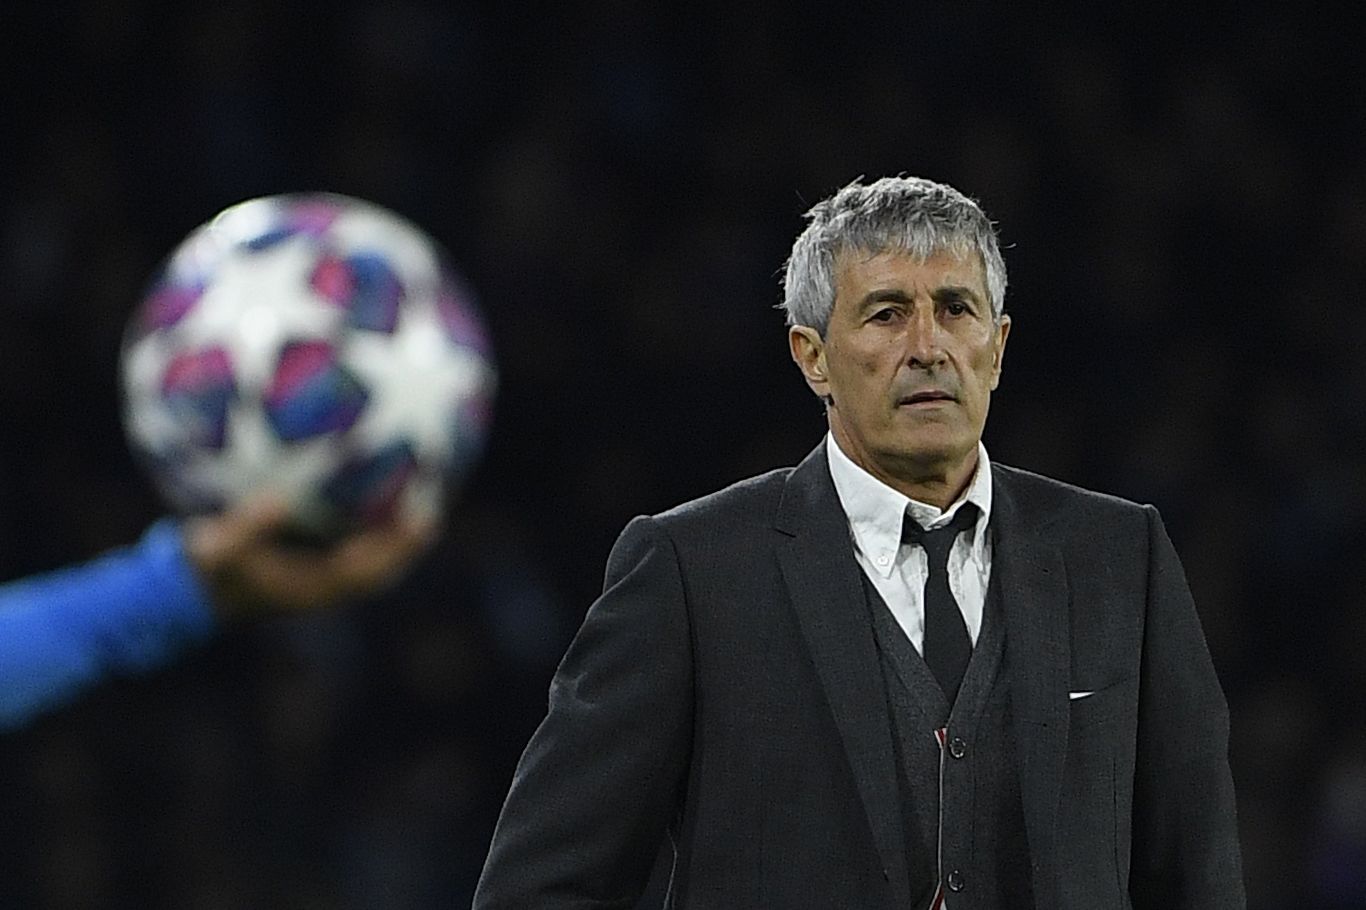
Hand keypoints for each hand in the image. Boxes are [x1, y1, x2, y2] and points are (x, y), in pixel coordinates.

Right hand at [182, 496, 438, 616]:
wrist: (188, 593)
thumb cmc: (203, 570)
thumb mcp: (215, 549)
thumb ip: (246, 528)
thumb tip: (276, 499)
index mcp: (311, 590)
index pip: (368, 572)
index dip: (398, 550)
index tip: (424, 520)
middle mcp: (320, 589)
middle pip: (378, 569)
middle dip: (406, 544)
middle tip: (432, 508)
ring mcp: (314, 582)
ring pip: (364, 562)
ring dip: (388, 538)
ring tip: (412, 498)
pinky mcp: (304, 571)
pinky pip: (343, 548)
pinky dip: (359, 527)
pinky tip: (363, 491)